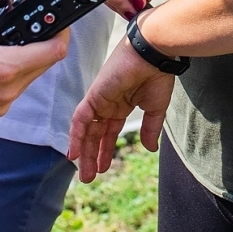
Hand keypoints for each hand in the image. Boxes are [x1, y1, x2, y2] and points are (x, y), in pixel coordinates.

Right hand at [0, 0, 68, 124]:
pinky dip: (5, 78)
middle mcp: (4, 93)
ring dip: (21, 62)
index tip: (58, 23)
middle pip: (42, 66)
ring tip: (1, 46)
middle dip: (38, 45)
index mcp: (1, 67)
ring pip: (26, 80)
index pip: (53, 52)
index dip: (61, 34)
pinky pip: (9, 93)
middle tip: (27, 29)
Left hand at [67, 38, 173, 182]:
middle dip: (92, 156)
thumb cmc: (157, 75)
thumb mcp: (155, 109)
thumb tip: (149, 148)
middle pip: (95, 134)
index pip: (109, 132)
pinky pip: (80, 119)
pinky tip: (75, 153)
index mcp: (122, 105)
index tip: (103, 168)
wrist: (153, 54)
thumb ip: (149, 128)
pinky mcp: (94, 95)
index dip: (105, 150)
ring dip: (83, 151)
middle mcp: (108, 103)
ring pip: (86, 130)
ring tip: (84, 173)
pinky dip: (76, 135)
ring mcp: (99, 99)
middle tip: (89, 177)